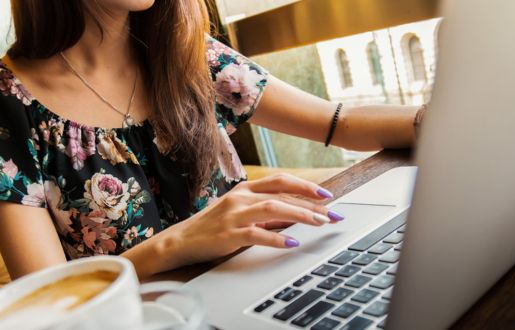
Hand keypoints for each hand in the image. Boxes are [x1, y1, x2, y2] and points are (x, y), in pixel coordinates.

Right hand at [156, 173, 344, 268]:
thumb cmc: (213, 227)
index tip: (327, 195)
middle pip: (282, 194)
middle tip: (333, 214)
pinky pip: (257, 234)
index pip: (281, 181)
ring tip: (319, 223)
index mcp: (245, 189)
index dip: (305, 186)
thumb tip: (296, 214)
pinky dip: (276, 237)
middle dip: (311, 204)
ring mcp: (234, 215)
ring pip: (273, 209)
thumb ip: (264, 210)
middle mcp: (240, 197)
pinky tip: (291, 243)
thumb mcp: (239, 212)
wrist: (180, 241)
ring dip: (300, 215)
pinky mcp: (228, 235)